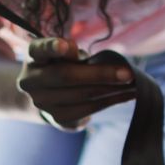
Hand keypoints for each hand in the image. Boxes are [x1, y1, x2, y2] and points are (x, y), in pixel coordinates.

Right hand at [18, 37, 135, 128]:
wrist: (46, 94)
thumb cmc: (61, 64)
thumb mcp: (64, 52)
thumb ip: (75, 52)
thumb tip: (105, 65)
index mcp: (33, 57)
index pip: (40, 49)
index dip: (53, 47)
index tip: (67, 46)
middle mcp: (30, 81)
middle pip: (66, 76)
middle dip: (100, 74)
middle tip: (128, 73)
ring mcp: (41, 103)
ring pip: (80, 96)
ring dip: (110, 91)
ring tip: (133, 86)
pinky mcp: (56, 118)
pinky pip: (86, 111)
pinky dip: (108, 102)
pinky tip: (124, 97)